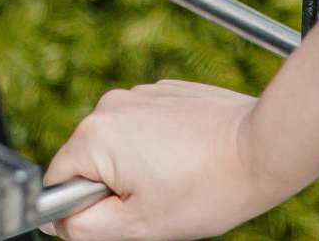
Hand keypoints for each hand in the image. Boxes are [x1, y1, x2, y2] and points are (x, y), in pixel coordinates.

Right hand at [40, 81, 302, 240]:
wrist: (263, 147)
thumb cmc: (208, 188)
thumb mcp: (141, 226)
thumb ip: (85, 227)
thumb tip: (56, 221)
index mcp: (93, 136)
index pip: (58, 180)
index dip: (83, 209)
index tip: (125, 215)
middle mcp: (108, 106)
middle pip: (88, 161)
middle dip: (114, 187)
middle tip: (157, 202)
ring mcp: (137, 94)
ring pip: (118, 145)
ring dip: (137, 167)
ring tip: (179, 179)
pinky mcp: (163, 91)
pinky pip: (144, 127)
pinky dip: (159, 146)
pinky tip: (190, 159)